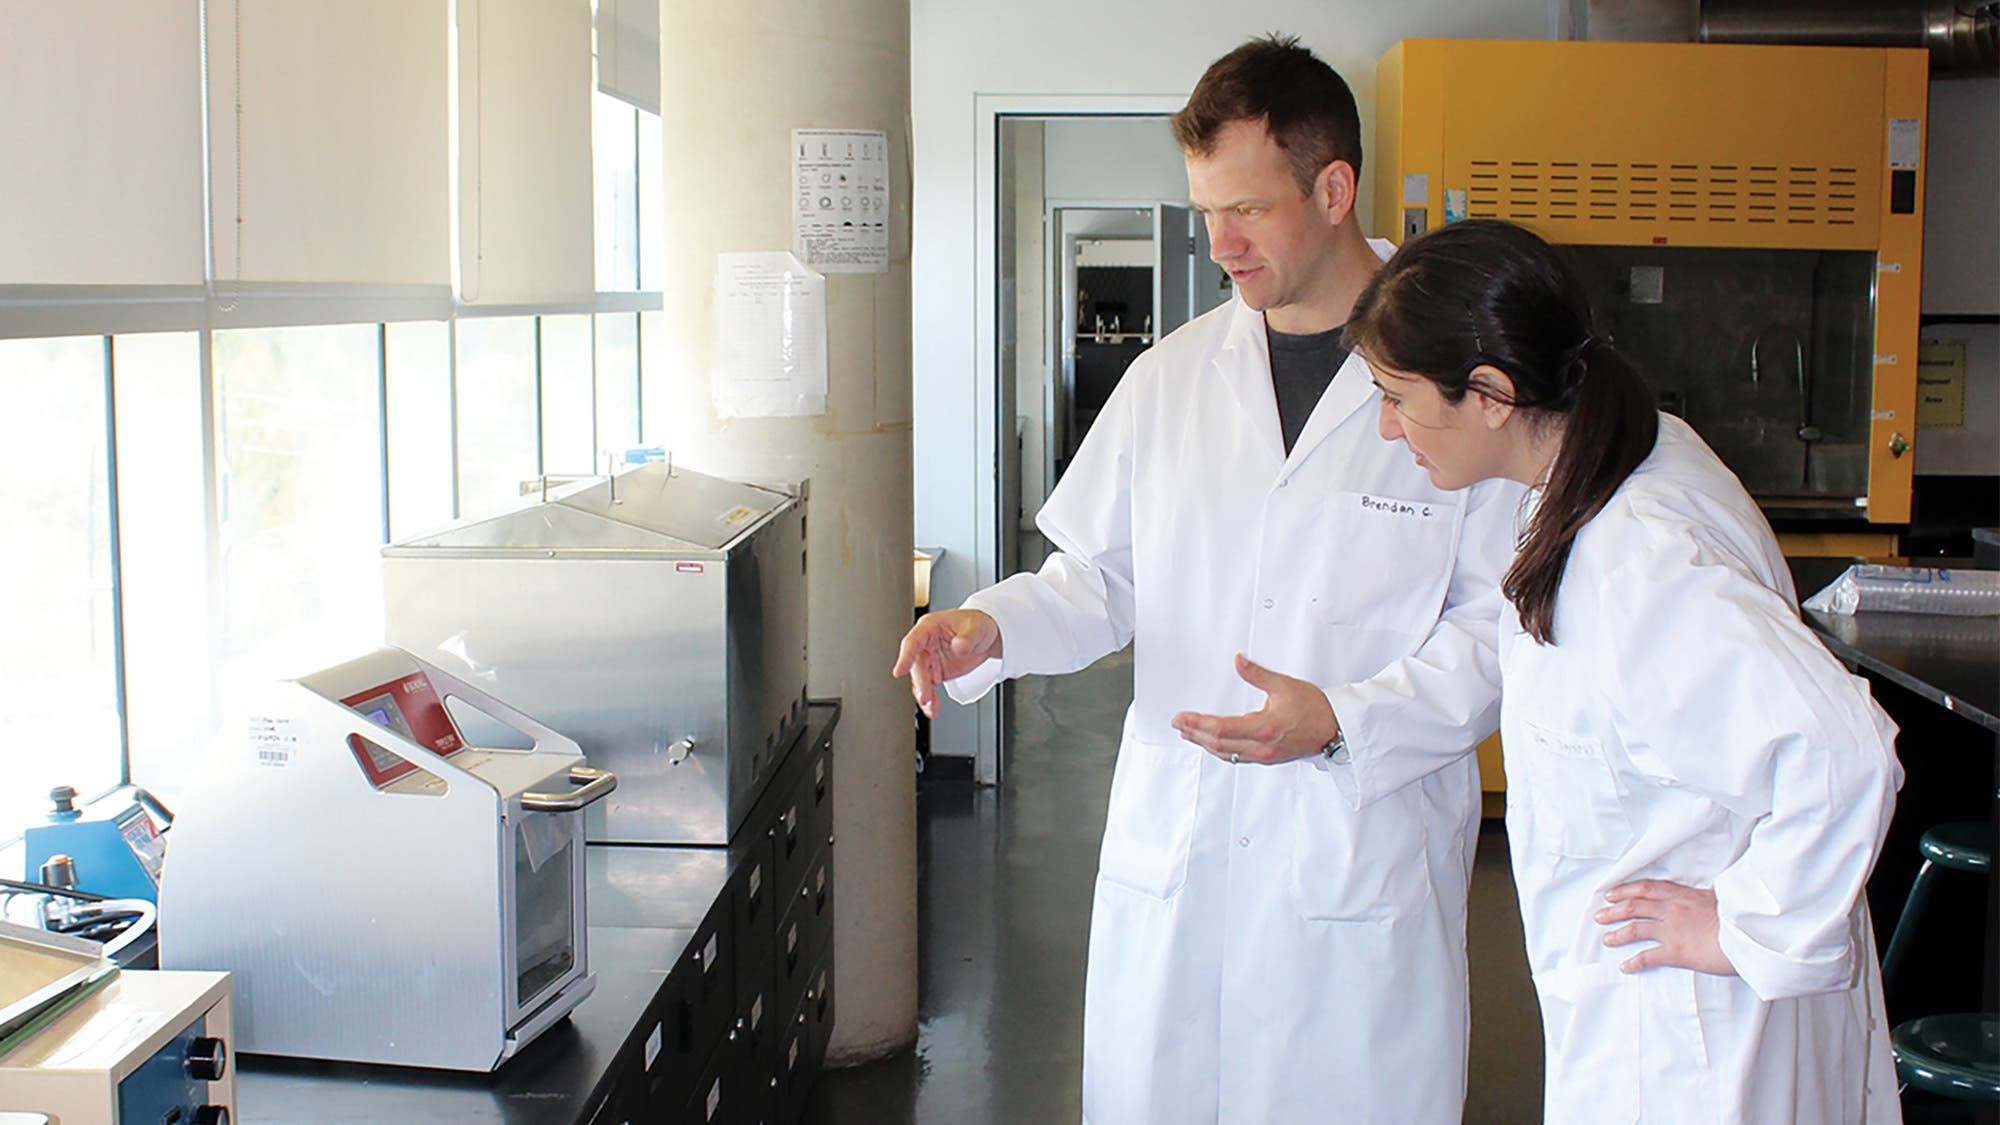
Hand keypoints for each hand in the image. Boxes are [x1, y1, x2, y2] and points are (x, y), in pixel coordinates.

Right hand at [891, 609, 1002, 718]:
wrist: (987, 638)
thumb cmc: (976, 625)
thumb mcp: (976, 628)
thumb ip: (968, 638)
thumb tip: (959, 646)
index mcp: (929, 627)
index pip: (913, 641)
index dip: (905, 656)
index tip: (899, 671)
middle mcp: (926, 644)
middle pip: (917, 664)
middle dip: (920, 683)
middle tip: (925, 697)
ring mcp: (930, 659)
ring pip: (920, 679)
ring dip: (924, 694)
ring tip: (930, 706)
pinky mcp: (936, 672)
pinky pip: (929, 687)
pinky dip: (930, 699)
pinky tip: (932, 708)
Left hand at [1169, 654, 1337, 764]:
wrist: (1335, 729)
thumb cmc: (1314, 708)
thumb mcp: (1284, 684)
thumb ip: (1257, 674)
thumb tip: (1238, 661)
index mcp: (1263, 727)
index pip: (1220, 728)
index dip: (1197, 723)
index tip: (1181, 717)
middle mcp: (1261, 746)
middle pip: (1217, 744)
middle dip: (1194, 733)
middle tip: (1177, 723)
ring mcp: (1264, 755)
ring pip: (1225, 753)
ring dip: (1204, 743)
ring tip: (1188, 733)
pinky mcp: (1267, 757)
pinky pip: (1236, 757)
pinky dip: (1219, 750)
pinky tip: (1212, 744)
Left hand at [1596, 880, 1736, 975]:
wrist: (1750, 933)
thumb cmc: (1740, 918)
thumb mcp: (1720, 900)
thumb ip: (1704, 899)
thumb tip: (1704, 898)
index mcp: (1682, 895)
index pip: (1646, 888)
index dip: (1626, 890)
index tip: (1611, 893)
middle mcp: (1672, 909)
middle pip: (1635, 906)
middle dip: (1614, 911)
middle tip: (1600, 915)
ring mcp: (1672, 930)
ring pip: (1636, 929)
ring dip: (1618, 933)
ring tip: (1606, 939)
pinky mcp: (1676, 951)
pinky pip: (1648, 956)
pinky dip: (1634, 962)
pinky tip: (1625, 966)